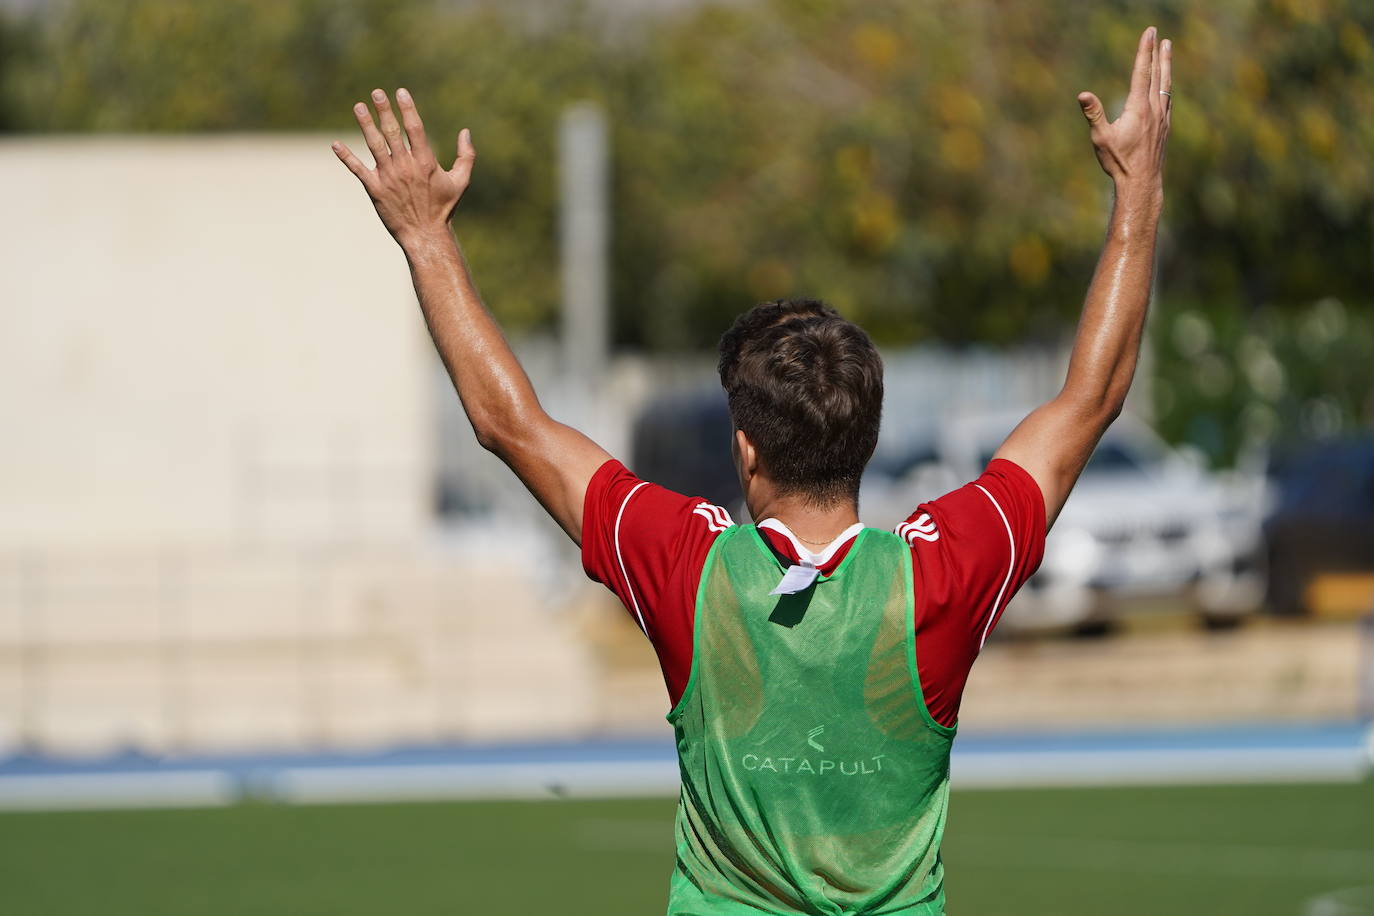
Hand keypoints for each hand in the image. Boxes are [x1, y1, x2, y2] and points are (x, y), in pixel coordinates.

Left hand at [332, 88, 475, 247]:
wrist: (426, 235)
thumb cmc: (444, 208)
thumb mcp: (461, 181)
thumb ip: (466, 156)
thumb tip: (466, 132)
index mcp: (426, 162)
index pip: (415, 128)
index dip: (407, 108)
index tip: (400, 92)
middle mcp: (406, 166)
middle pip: (393, 132)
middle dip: (384, 111)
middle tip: (376, 92)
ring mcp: (389, 177)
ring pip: (374, 145)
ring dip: (366, 125)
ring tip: (358, 107)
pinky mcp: (375, 189)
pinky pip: (358, 169)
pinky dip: (346, 157)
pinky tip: (335, 145)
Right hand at [1077, 27, 1170, 201]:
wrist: (1141, 183)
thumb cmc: (1118, 162)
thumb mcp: (1101, 138)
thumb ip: (1094, 113)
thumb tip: (1083, 94)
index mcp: (1138, 108)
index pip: (1142, 72)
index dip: (1144, 50)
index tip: (1149, 32)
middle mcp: (1153, 109)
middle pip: (1157, 74)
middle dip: (1158, 54)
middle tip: (1161, 37)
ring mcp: (1162, 118)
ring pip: (1165, 85)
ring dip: (1166, 67)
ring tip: (1167, 51)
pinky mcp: (1164, 128)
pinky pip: (1167, 100)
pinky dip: (1166, 87)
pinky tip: (1166, 86)